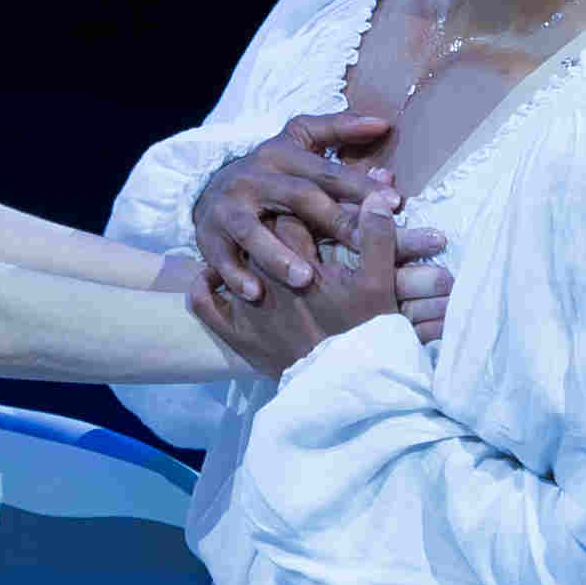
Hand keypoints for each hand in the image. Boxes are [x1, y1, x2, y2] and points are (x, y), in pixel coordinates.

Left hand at [185, 188, 405, 379]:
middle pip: (256, 237)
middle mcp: (269, 282)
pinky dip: (205, 288)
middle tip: (274, 217)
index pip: (290, 217)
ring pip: (231, 264)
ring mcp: (250, 310)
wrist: (348, 389)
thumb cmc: (367, 334)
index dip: (299, 204)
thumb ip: (376, 238)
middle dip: (267, 223)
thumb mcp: (380, 285)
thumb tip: (376, 195)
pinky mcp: (238, 337)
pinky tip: (212, 276)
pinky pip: (206, 306)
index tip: (305, 202)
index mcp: (302, 266)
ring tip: (249, 241)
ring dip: (239, 249)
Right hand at [193, 112, 448, 309]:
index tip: (394, 204)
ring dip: (277, 255)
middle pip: (298, 198)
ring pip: (253, 231)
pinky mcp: (208, 235)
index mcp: (281, 155)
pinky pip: (221, 257)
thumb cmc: (270, 172)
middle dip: (332, 220)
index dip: (360, 186)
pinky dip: (236, 275)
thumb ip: (338, 130)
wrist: (208, 191)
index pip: (327, 171)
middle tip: (364, 243)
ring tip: (303, 278)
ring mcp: (228, 208)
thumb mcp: (298, 141)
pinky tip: (255, 293)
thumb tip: (382, 124)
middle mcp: (254, 178)